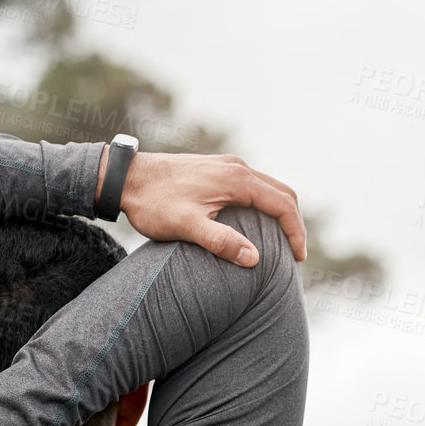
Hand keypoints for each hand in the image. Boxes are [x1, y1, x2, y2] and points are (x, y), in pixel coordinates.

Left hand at [109, 149, 306, 265]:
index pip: (283, 204)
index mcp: (237, 179)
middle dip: (294, 223)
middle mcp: (237, 167)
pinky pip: (253, 185)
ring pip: (268, 188)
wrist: (125, 177)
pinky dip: (264, 205)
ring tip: (281, 242)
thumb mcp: (187, 226)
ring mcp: (227, 165)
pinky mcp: (217, 169)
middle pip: (282, 193)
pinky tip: (256, 225)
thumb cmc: (154, 203)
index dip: (296, 232)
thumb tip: (255, 259)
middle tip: (296, 254)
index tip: (298, 259)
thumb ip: (221, 241)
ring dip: (280, 213)